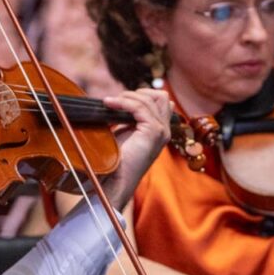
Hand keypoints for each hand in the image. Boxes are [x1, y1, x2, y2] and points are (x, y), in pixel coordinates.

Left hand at [102, 88, 171, 208]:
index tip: (120, 100)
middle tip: (117, 101)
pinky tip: (109, 104)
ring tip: (109, 103)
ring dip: (126, 97)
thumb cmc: (116, 161)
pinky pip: (140, 107)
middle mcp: (164, 130)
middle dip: (137, 93)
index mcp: (160, 131)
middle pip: (160, 96)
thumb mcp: (124, 134)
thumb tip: (120, 100)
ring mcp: (161, 131)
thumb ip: (129, 119)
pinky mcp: (153, 132)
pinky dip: (123, 102)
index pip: (160, 101)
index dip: (141, 96)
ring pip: (150, 99)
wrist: (115, 181)